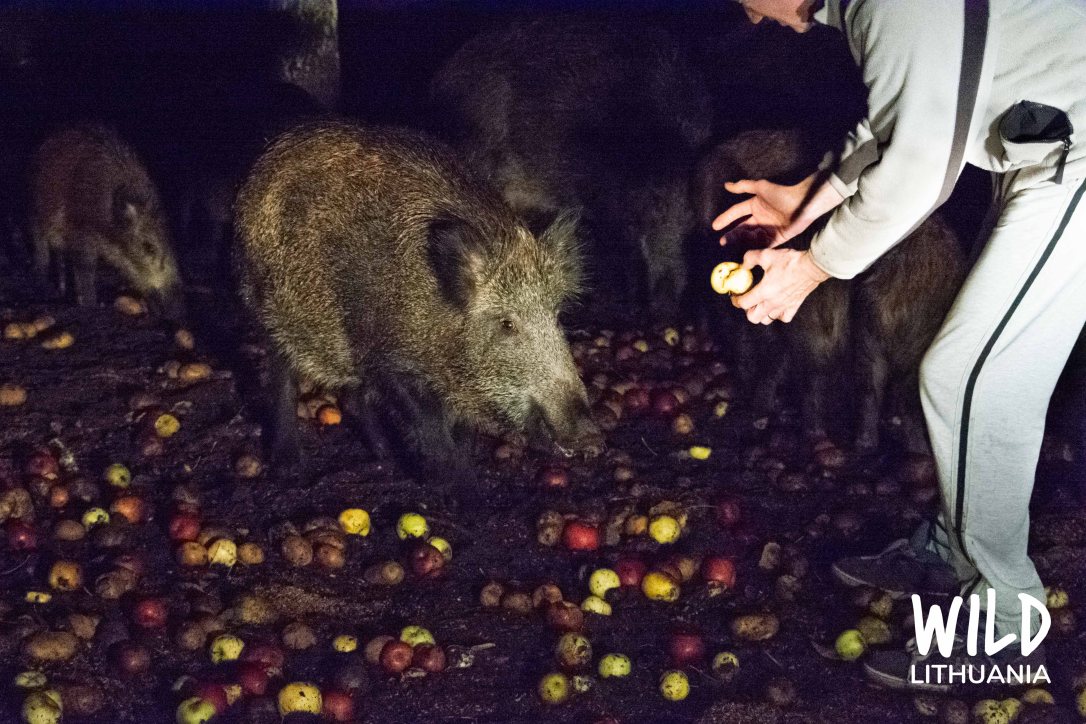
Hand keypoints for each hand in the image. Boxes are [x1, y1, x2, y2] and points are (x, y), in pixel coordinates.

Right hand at [711, 171, 844, 247]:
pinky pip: (764, 244)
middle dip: (732, 234)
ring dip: (741, 240)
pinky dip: (755, 247)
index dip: (726, 218)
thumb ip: (743, 187)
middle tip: (722, 241)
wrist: (803, 202)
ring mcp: (768, 228)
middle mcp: (760, 218)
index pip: (737, 213)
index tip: (714, 226)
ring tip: (732, 243)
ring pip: (751, 236)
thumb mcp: (760, 187)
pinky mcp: (778, 237)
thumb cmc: (781, 193)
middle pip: (742, 228)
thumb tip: (726, 185)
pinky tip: (746, 250)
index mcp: (755, 206)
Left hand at [732, 249, 830, 323]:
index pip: (744, 303)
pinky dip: (778, 315)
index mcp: (764, 291)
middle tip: (748, 301)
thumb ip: (750, 258)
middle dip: (747, 310)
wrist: (812, 266)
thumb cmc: (790, 261)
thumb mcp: (766, 255)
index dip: (736, 300)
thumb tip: (742, 265)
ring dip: (761, 314)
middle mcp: (772, 302)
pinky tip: (776, 307)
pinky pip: (783, 318)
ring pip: (767, 320)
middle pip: (753, 317)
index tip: (735, 296)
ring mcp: (784, 306)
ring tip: (761, 304)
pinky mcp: (794, 306)